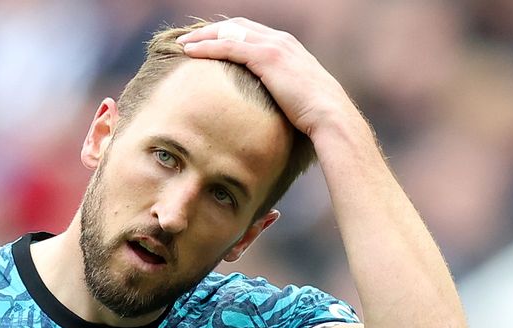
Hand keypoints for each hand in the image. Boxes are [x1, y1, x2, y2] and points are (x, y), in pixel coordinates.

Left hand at [177, 18, 366, 140]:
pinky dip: (207, 47)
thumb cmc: (313, 116)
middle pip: (235, 26)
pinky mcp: (267, 58)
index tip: (204, 42)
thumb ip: (278, 91)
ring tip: (182, 45)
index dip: (224, 34)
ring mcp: (274, 46)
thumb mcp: (293, 96)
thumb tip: (263, 107)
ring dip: (202, 37)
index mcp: (286, 47)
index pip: (248, 32)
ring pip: (229, 32)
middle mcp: (280, 40)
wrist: (330, 116)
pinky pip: (229, 47)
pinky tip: (190, 52)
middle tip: (187, 40)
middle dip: (209, 31)